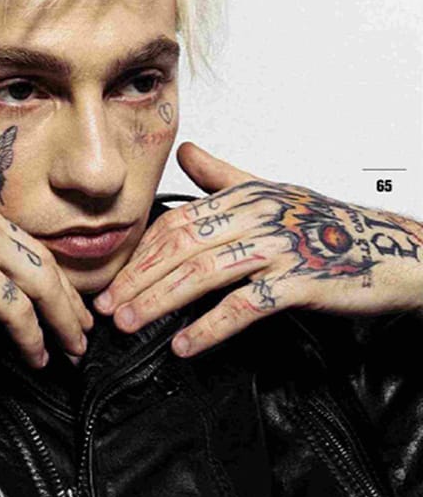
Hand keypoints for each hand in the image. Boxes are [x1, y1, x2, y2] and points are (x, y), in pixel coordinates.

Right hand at [0, 167, 91, 368]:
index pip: (17, 238)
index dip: (42, 269)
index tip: (57, 295)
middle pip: (39, 259)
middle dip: (65, 296)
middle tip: (82, 328)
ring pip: (41, 283)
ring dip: (62, 320)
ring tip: (74, 350)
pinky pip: (17, 310)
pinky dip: (33, 336)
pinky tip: (38, 358)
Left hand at [95, 142, 422, 357]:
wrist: (390, 249)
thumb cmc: (326, 225)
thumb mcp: (271, 192)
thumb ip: (222, 176)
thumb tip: (184, 151)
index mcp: (244, 196)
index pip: (176, 222)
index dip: (140, 253)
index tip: (111, 279)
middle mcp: (257, 216)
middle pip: (181, 246)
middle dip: (138, 279)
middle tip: (107, 308)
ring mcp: (279, 247)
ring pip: (204, 273)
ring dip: (160, 301)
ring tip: (131, 325)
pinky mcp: (300, 281)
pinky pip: (245, 305)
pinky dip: (210, 327)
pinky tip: (184, 345)